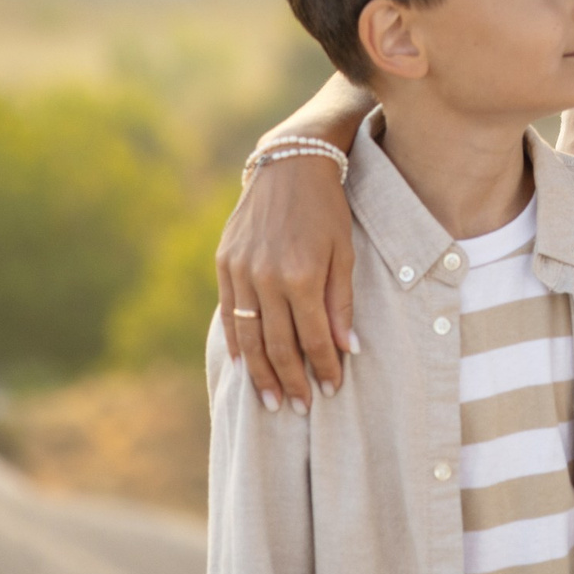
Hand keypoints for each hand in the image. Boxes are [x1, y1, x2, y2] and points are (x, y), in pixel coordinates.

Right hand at [215, 156, 357, 411]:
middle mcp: (266, 278)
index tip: (331, 389)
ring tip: (272, 401)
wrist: (290, 166)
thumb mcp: (344, 252)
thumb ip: (341, 303)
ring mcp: (241, 272)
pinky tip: (244, 365)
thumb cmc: (327, 210)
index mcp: (301, 276)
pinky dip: (236, 343)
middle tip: (299, 407)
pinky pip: (229, 314)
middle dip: (291, 381)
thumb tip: (349, 348)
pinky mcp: (224, 264)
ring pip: (249, 337)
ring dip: (260, 373)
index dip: (323, 367)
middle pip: (278, 345)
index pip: (314, 337)